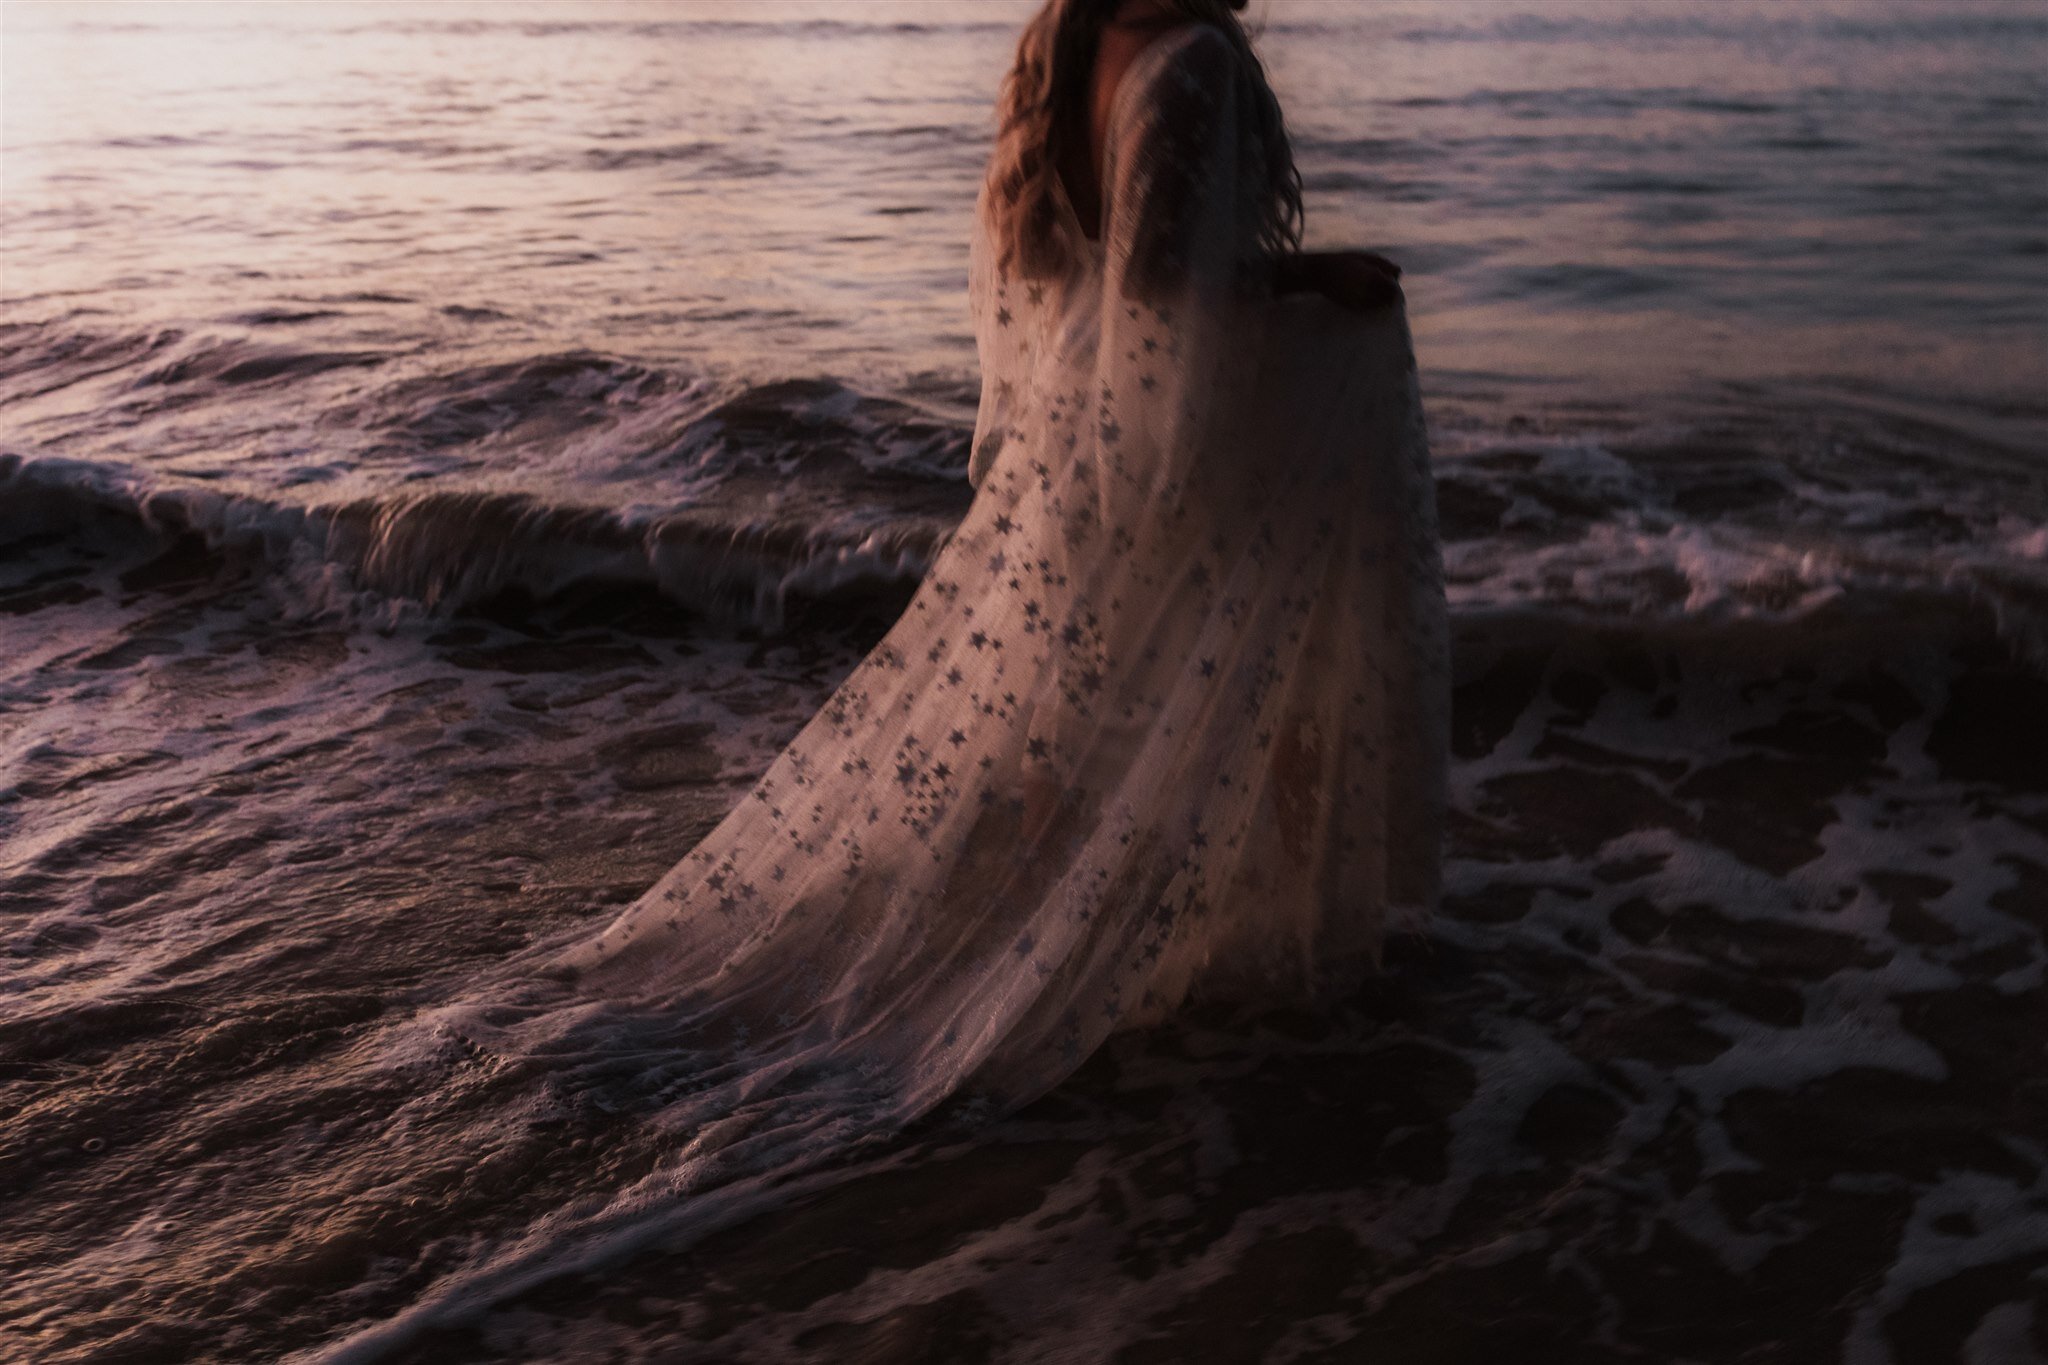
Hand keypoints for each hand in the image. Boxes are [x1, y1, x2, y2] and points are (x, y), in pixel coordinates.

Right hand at [1277, 250, 1403, 313]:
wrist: (1319, 273)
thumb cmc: (1344, 261)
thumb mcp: (1364, 257)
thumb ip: (1384, 264)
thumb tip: (1400, 273)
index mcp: (1370, 274)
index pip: (1392, 286)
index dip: (1394, 286)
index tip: (1392, 283)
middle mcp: (1365, 290)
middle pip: (1388, 298)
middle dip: (1390, 295)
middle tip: (1385, 290)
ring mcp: (1358, 300)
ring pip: (1379, 306)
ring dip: (1381, 301)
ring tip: (1373, 293)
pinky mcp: (1352, 308)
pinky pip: (1369, 309)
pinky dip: (1372, 306)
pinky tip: (1366, 298)